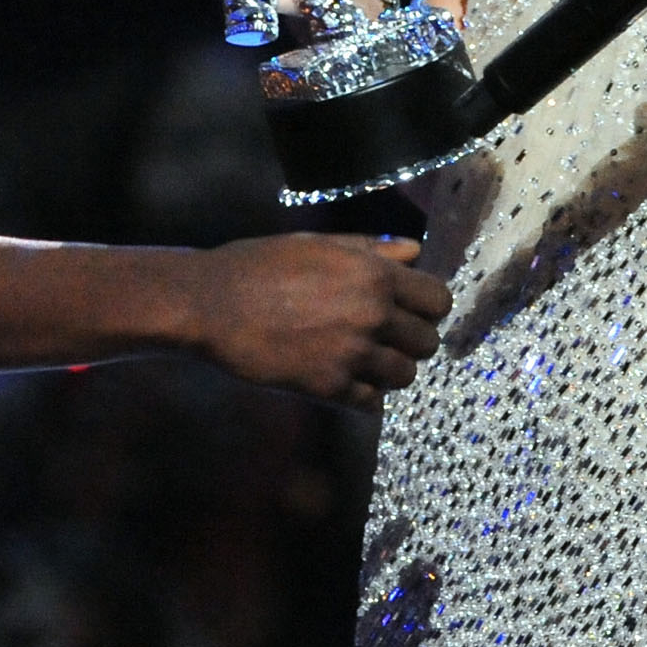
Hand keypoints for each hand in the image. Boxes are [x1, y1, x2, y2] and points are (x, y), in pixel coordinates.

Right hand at [187, 233, 446, 409]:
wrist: (208, 305)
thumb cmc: (257, 265)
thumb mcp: (315, 244)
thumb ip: (369, 248)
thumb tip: (413, 250)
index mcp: (373, 274)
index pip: (438, 300)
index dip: (426, 307)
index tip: (407, 311)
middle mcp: (372, 314)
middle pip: (427, 342)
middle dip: (409, 340)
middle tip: (382, 338)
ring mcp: (352, 354)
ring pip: (404, 375)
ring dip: (387, 370)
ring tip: (360, 360)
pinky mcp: (329, 387)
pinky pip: (372, 402)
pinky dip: (362, 394)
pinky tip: (340, 379)